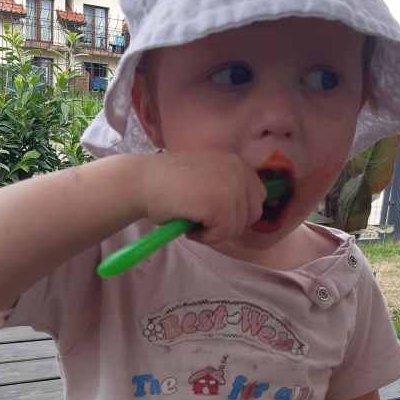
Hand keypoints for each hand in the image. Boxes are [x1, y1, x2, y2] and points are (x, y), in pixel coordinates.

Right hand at [142, 150, 266, 245]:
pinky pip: (223, 234)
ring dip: (215, 231)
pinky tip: (188, 225)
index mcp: (236, 162)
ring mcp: (232, 187)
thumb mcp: (208, 178)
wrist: (142, 182)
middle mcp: (239, 170)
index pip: (257, 196)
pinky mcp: (221, 205)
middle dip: (230, 223)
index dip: (238, 211)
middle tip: (203, 218)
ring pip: (238, 227)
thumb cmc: (169, 185)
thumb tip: (246, 215)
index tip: (214, 212)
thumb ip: (228, 187)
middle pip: (253, 213)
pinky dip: (206, 238)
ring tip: (193, 219)